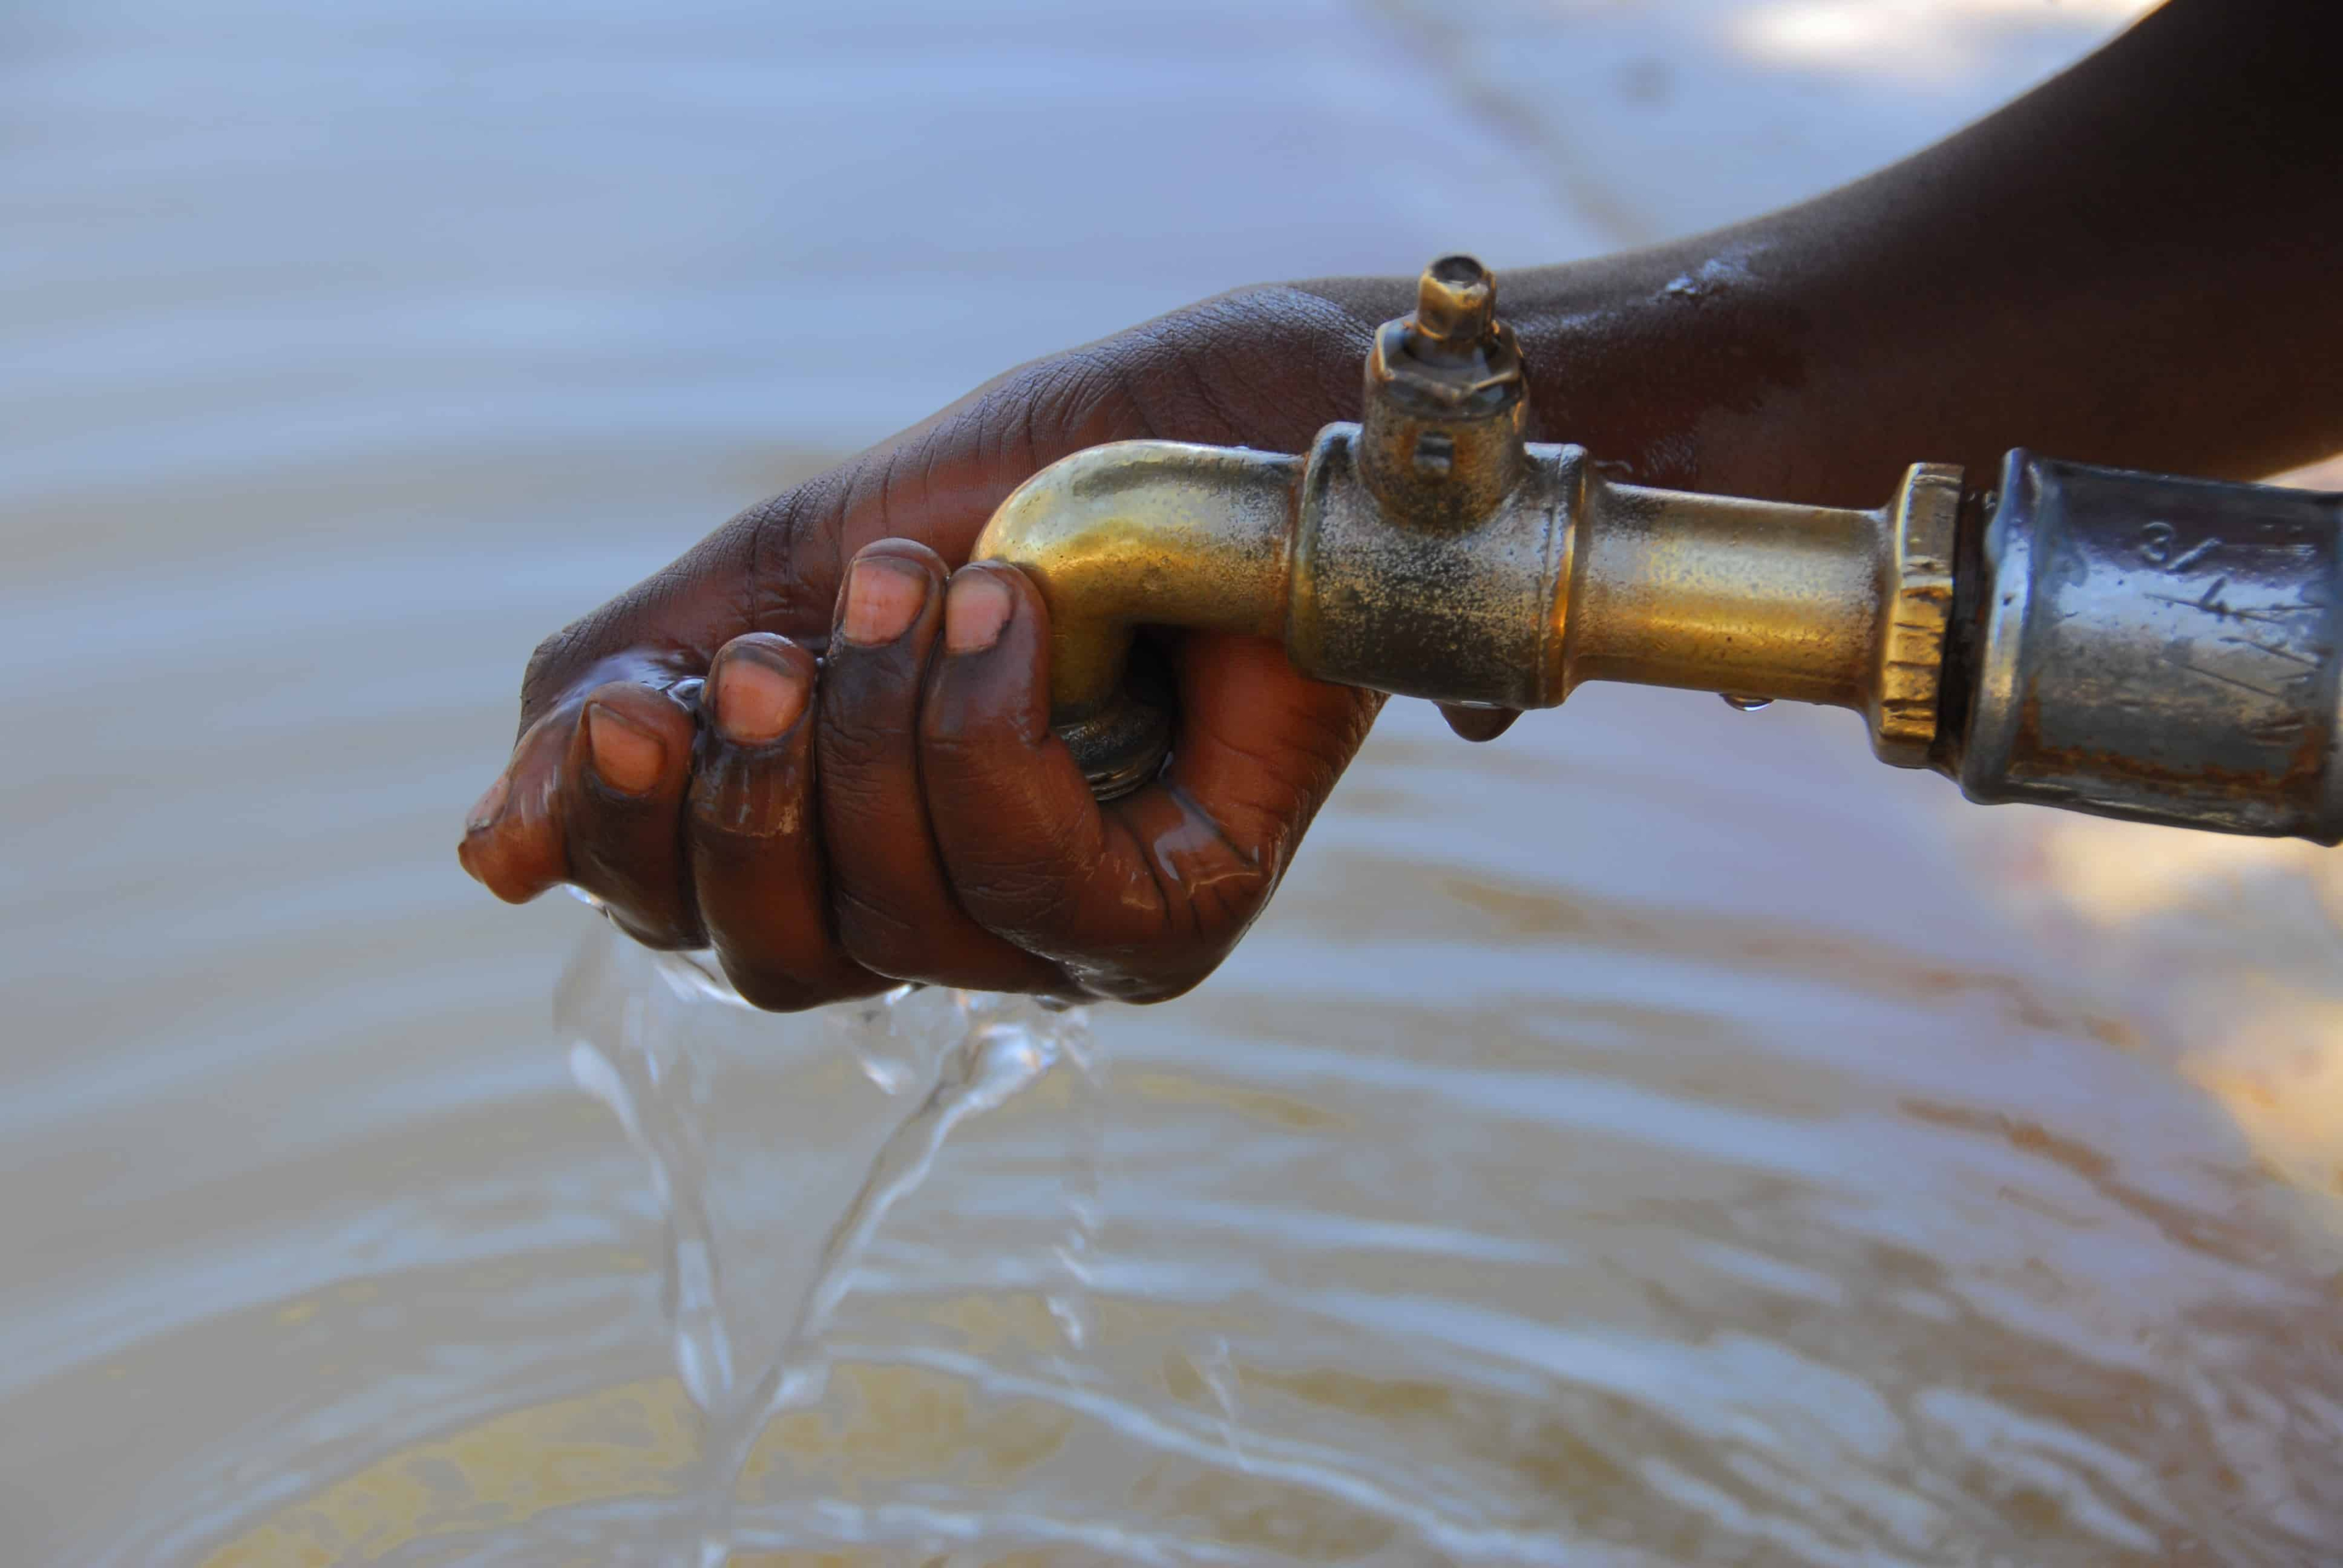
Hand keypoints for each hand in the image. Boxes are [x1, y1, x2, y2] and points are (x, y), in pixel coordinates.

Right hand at [458, 285, 1414, 1005]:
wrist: (1214, 418)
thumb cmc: (1018, 492)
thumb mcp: (780, 575)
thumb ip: (629, 705)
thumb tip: (487, 866)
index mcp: (832, 841)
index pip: (677, 916)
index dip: (628, 829)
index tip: (640, 699)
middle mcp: (939, 917)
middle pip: (769, 962)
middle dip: (751, 798)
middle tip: (779, 651)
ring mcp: (1055, 941)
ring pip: (896, 924)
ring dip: (882, 731)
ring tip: (930, 582)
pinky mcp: (1165, 926)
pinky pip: (1033, 897)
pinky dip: (991, 741)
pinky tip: (1017, 621)